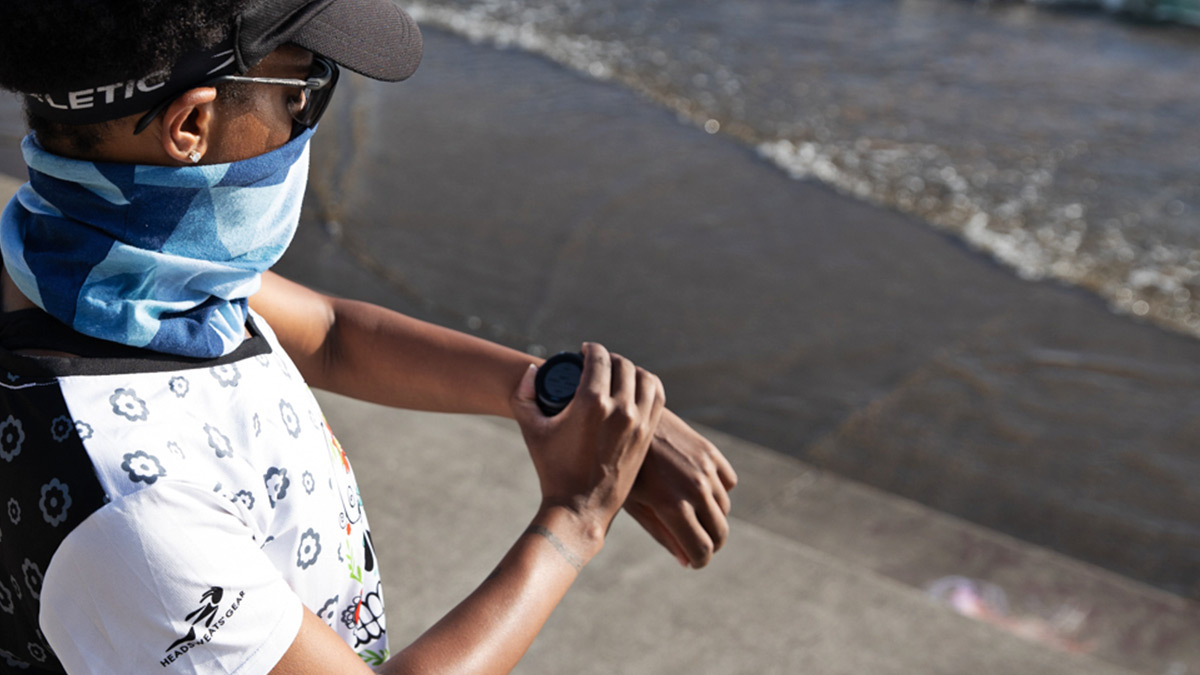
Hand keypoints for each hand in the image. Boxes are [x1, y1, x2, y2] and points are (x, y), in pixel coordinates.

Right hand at [510, 343, 665, 537]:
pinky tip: (636, 388)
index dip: (591, 348)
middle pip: (622, 364)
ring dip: (631, 370)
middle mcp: (620, 409)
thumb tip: (533, 369)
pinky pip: (657, 396)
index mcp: (591, 402)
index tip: (584, 351)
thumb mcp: (531, 430)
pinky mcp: (648, 435)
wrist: (580, 508)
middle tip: (597, 364)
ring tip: (617, 374)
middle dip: (609, 358)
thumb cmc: (552, 469)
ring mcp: (639, 422)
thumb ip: (524, 395)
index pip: (599, 357)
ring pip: (644, 377)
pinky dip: (648, 385)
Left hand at [624, 409, 737, 567]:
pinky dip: (718, 490)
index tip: (693, 560)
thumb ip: (662, 534)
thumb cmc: (620, 469)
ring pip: (724, 508)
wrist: (622, 421)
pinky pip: (728, 483)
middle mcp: (694, 488)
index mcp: (672, 506)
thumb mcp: (635, 504)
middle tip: (695, 543)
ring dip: (712, 517)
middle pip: (720, 533)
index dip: (699, 560)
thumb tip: (687, 561)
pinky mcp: (709, 452)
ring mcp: (704, 468)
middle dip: (710, 544)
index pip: (701, 549)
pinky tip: (698, 488)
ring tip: (692, 515)